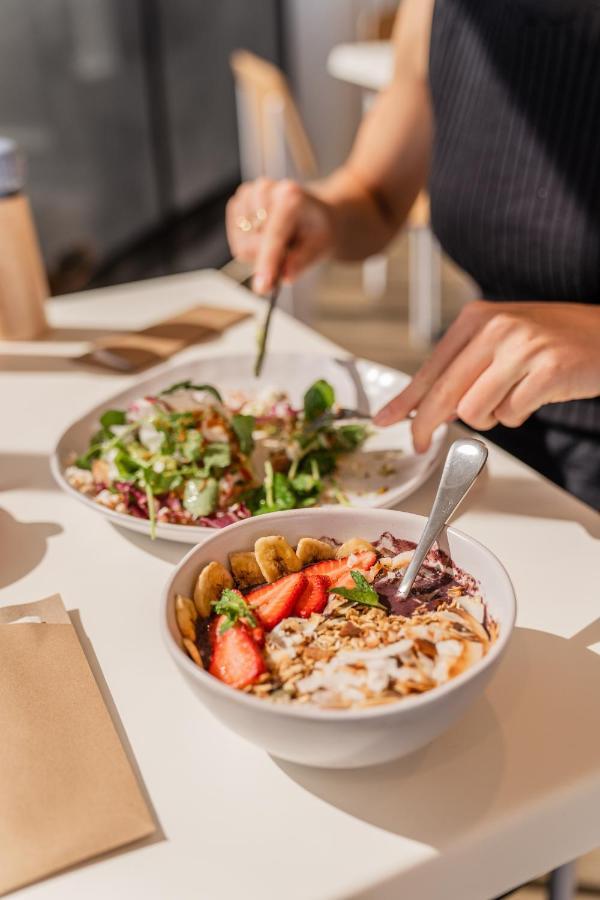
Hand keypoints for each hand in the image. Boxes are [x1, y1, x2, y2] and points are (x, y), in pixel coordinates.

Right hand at [225, 177, 333, 293]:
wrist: (313, 214)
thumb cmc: (317, 231)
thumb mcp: (320, 248)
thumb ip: (301, 263)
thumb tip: (284, 277)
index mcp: (290, 197)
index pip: (273, 236)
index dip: (267, 263)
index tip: (262, 288)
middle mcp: (264, 190)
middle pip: (252, 244)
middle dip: (268, 260)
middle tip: (289, 252)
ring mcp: (247, 195)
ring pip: (241, 246)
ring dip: (259, 254)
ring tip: (279, 242)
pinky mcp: (236, 203)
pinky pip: (236, 243)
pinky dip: (250, 248)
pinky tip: (265, 238)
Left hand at [374, 301, 599, 450]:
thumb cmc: (550, 341)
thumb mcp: (499, 340)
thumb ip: (463, 368)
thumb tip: (424, 408)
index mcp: (476, 319)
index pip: (430, 369)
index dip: (406, 402)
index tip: (386, 420)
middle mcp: (495, 328)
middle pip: (443, 394)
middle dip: (428, 425)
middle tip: (420, 444)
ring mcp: (522, 349)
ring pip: (474, 411)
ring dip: (488, 418)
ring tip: (510, 397)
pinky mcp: (547, 372)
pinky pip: (510, 415)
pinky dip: (517, 415)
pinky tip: (533, 396)